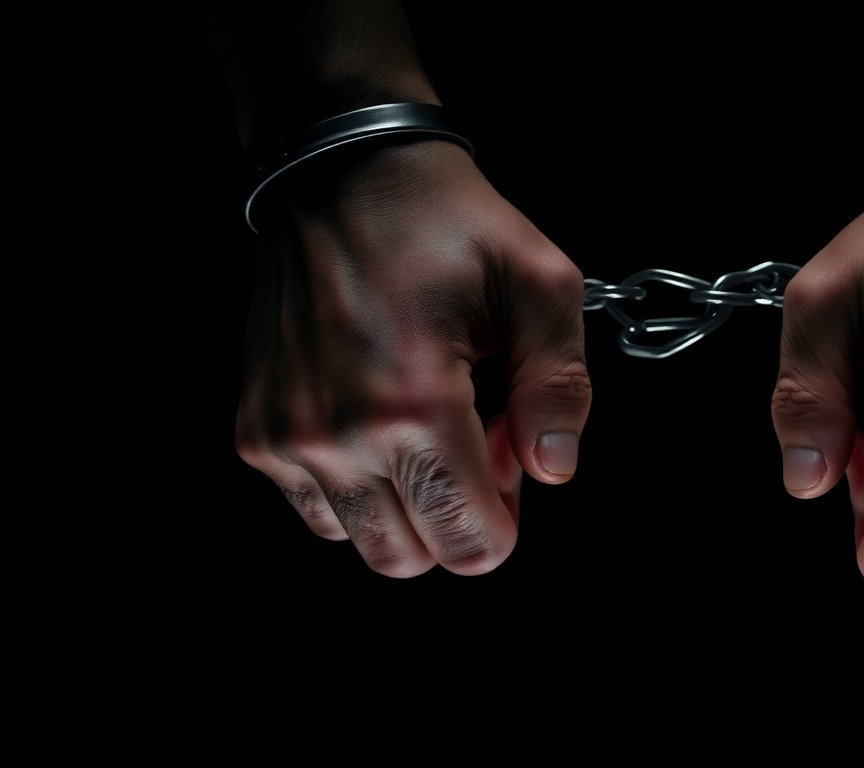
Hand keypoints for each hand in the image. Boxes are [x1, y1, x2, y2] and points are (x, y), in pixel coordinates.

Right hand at [235, 140, 590, 576]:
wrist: (340, 171)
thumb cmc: (446, 222)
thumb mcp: (538, 284)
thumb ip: (559, 387)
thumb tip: (553, 469)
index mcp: (413, 405)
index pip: (470, 544)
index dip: (506, 519)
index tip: (509, 454)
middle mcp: (338, 436)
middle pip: (413, 558)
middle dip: (457, 516)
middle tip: (474, 437)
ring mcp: (286, 438)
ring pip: (363, 541)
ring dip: (405, 506)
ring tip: (424, 425)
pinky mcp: (256, 431)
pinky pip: (319, 510)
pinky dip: (356, 487)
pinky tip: (378, 420)